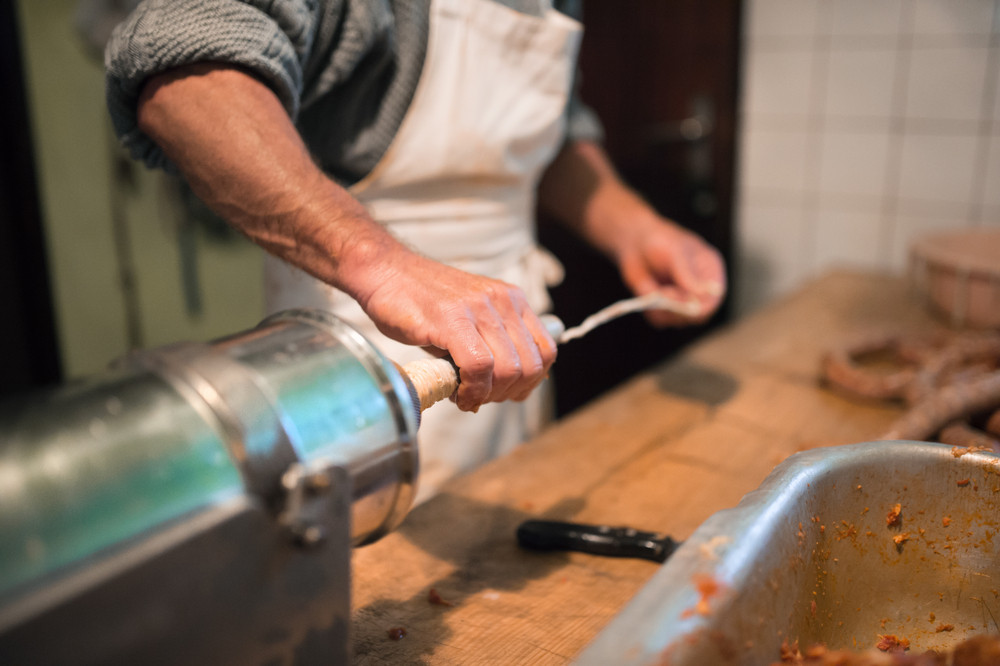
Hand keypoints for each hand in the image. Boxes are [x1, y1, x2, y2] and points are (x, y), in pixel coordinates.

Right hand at [351, 245, 557, 412]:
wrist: (384, 272)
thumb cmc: (420, 300)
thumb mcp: (469, 317)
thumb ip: (489, 343)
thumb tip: (503, 384)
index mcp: (511, 299)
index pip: (546, 350)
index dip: (531, 381)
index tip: (507, 392)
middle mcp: (502, 301)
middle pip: (530, 365)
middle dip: (509, 393)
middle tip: (482, 398)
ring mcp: (479, 308)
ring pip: (507, 369)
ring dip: (489, 395)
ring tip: (466, 396)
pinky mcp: (453, 320)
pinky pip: (478, 367)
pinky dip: (472, 390)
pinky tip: (458, 393)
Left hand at [615, 215, 725, 326]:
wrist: (636, 240)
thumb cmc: (660, 239)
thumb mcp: (675, 252)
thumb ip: (688, 274)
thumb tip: (705, 293)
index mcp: (711, 271)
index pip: (714, 298)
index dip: (699, 306)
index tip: (678, 300)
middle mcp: (700, 289)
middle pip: (698, 315)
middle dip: (677, 309)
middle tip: (660, 293)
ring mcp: (684, 300)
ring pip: (678, 321)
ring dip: (661, 309)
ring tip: (650, 285)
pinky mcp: (666, 308)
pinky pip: (660, 320)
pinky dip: (650, 310)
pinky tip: (646, 290)